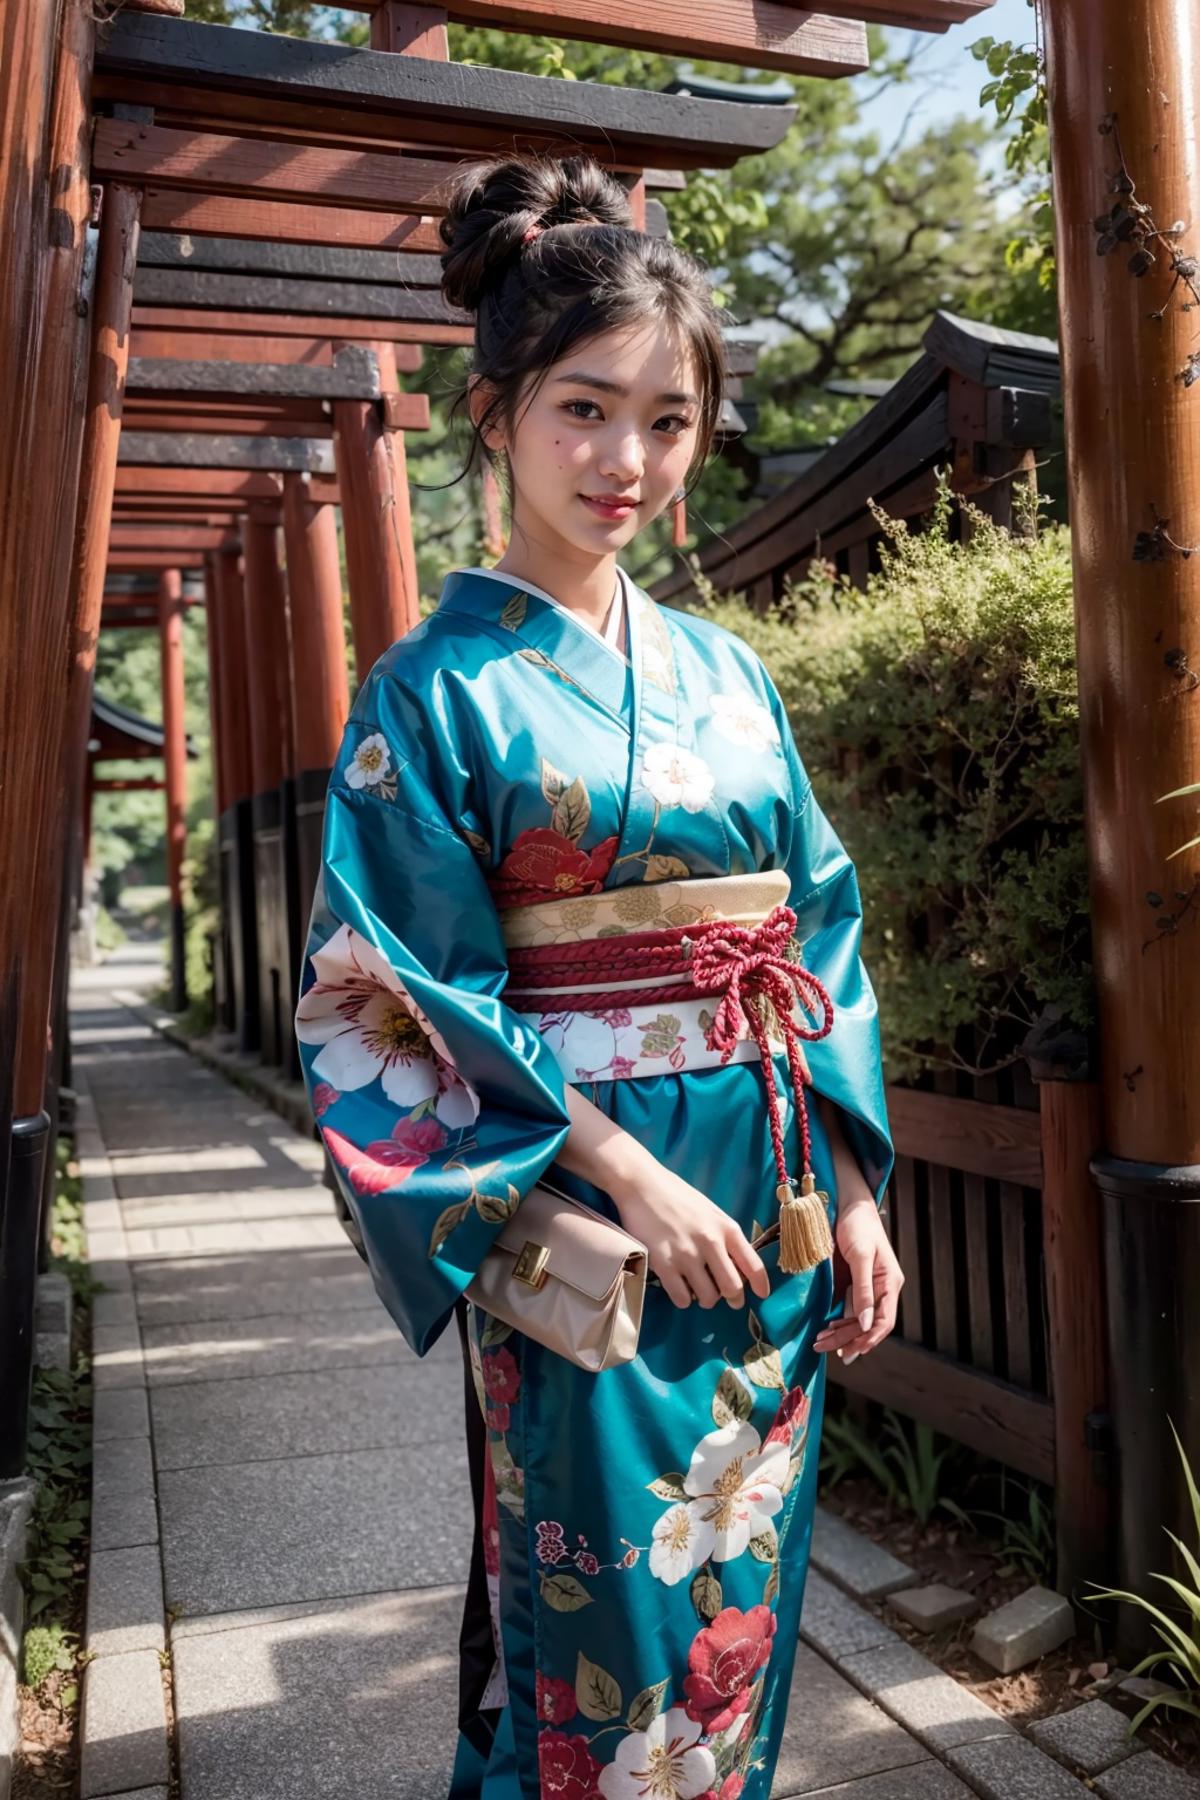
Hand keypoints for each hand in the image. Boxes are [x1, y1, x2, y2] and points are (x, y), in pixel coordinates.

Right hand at [609, 1163, 770, 1311]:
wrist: (642, 1185)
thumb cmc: (679, 1197)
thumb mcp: (711, 1212)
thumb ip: (725, 1237)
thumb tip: (737, 1268)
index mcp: (727, 1228)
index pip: (753, 1265)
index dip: (760, 1285)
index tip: (761, 1295)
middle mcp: (711, 1242)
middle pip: (733, 1288)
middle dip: (732, 1298)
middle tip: (724, 1296)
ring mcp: (687, 1254)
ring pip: (708, 1298)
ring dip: (705, 1298)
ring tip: (697, 1287)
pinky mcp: (663, 1264)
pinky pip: (682, 1299)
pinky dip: (683, 1298)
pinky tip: (679, 1286)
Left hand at [813, 1192, 902, 1362]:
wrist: (848, 1203)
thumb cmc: (858, 1225)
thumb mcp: (860, 1256)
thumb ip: (863, 1290)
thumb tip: (866, 1324)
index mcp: (890, 1283)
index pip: (884, 1321)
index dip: (868, 1340)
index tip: (848, 1351)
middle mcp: (882, 1288)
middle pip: (869, 1325)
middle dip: (848, 1339)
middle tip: (822, 1347)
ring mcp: (868, 1287)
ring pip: (858, 1320)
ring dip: (841, 1334)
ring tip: (820, 1342)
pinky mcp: (854, 1284)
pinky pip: (849, 1310)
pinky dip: (839, 1322)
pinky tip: (826, 1328)